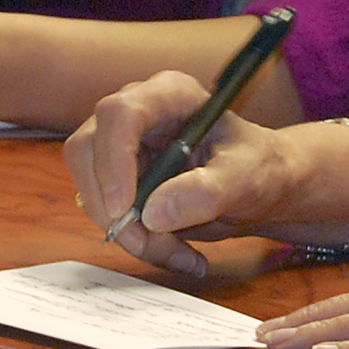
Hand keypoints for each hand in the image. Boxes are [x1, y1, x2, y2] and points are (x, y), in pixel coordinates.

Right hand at [62, 72, 315, 278]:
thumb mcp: (246, 178)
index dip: (113, 160)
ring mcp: (122, 144)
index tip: (125, 209)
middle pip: (88, 151)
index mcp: (169, 95)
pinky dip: (135, 240)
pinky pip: (106, 211)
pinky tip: (174, 251)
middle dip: (112, 207)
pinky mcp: (118, 176)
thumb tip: (153, 213)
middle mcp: (137, 113)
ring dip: (127, 232)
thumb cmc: (259, 166)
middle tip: (150, 244)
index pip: (120, 114)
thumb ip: (205, 192)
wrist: (261, 183)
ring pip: (92, 188)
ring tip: (179, 253)